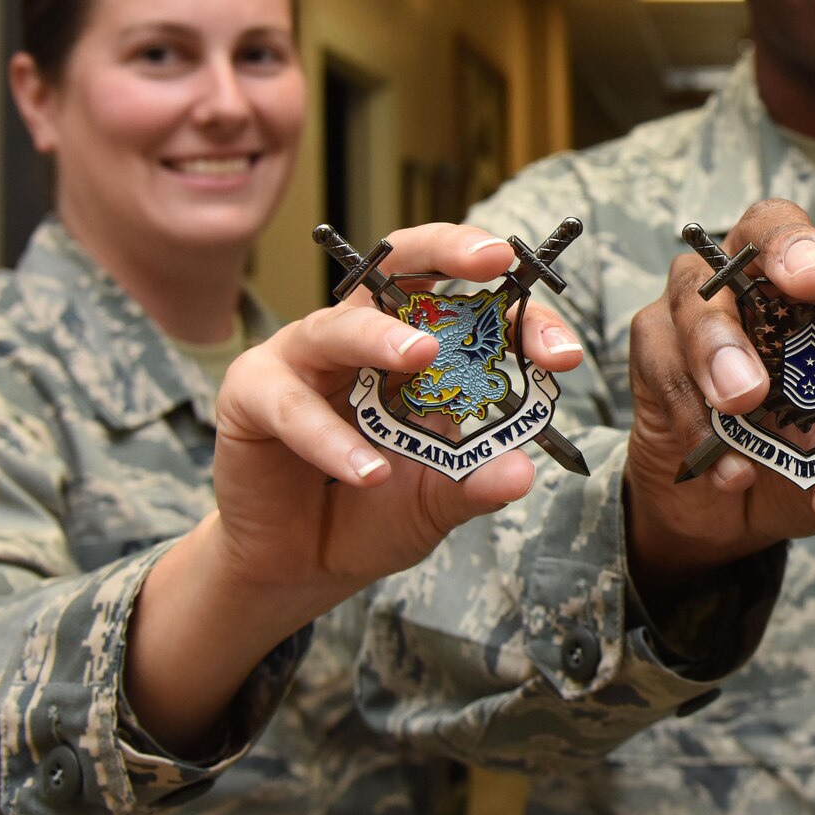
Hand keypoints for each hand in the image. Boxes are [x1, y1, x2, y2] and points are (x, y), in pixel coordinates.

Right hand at [207, 223, 584, 610]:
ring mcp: (304, 358)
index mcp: (419, 344)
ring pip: (340, 326)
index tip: (562, 355)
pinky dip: (331, 439)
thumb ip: (475, 485)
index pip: (474, 307)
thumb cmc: (373, 511)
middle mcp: (363, 336)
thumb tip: (522, 472)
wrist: (298, 563)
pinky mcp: (252, 395)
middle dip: (450, 251)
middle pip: (402, 266)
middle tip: (494, 261)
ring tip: (421, 356)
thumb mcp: (437, 502)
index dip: (521, 319)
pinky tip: (368, 474)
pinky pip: (292, 406)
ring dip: (381, 337)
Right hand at [623, 201, 814, 592]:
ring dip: (722, 342)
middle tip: (814, 279)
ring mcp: (701, 306)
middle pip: (767, 224)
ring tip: (744, 400)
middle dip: (790, 244)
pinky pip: (664, 359)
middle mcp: (762, 283)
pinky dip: (692, 411)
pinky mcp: (655, 344)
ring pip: (700, 289)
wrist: (721, 508)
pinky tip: (724, 461)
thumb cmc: (796, 462)